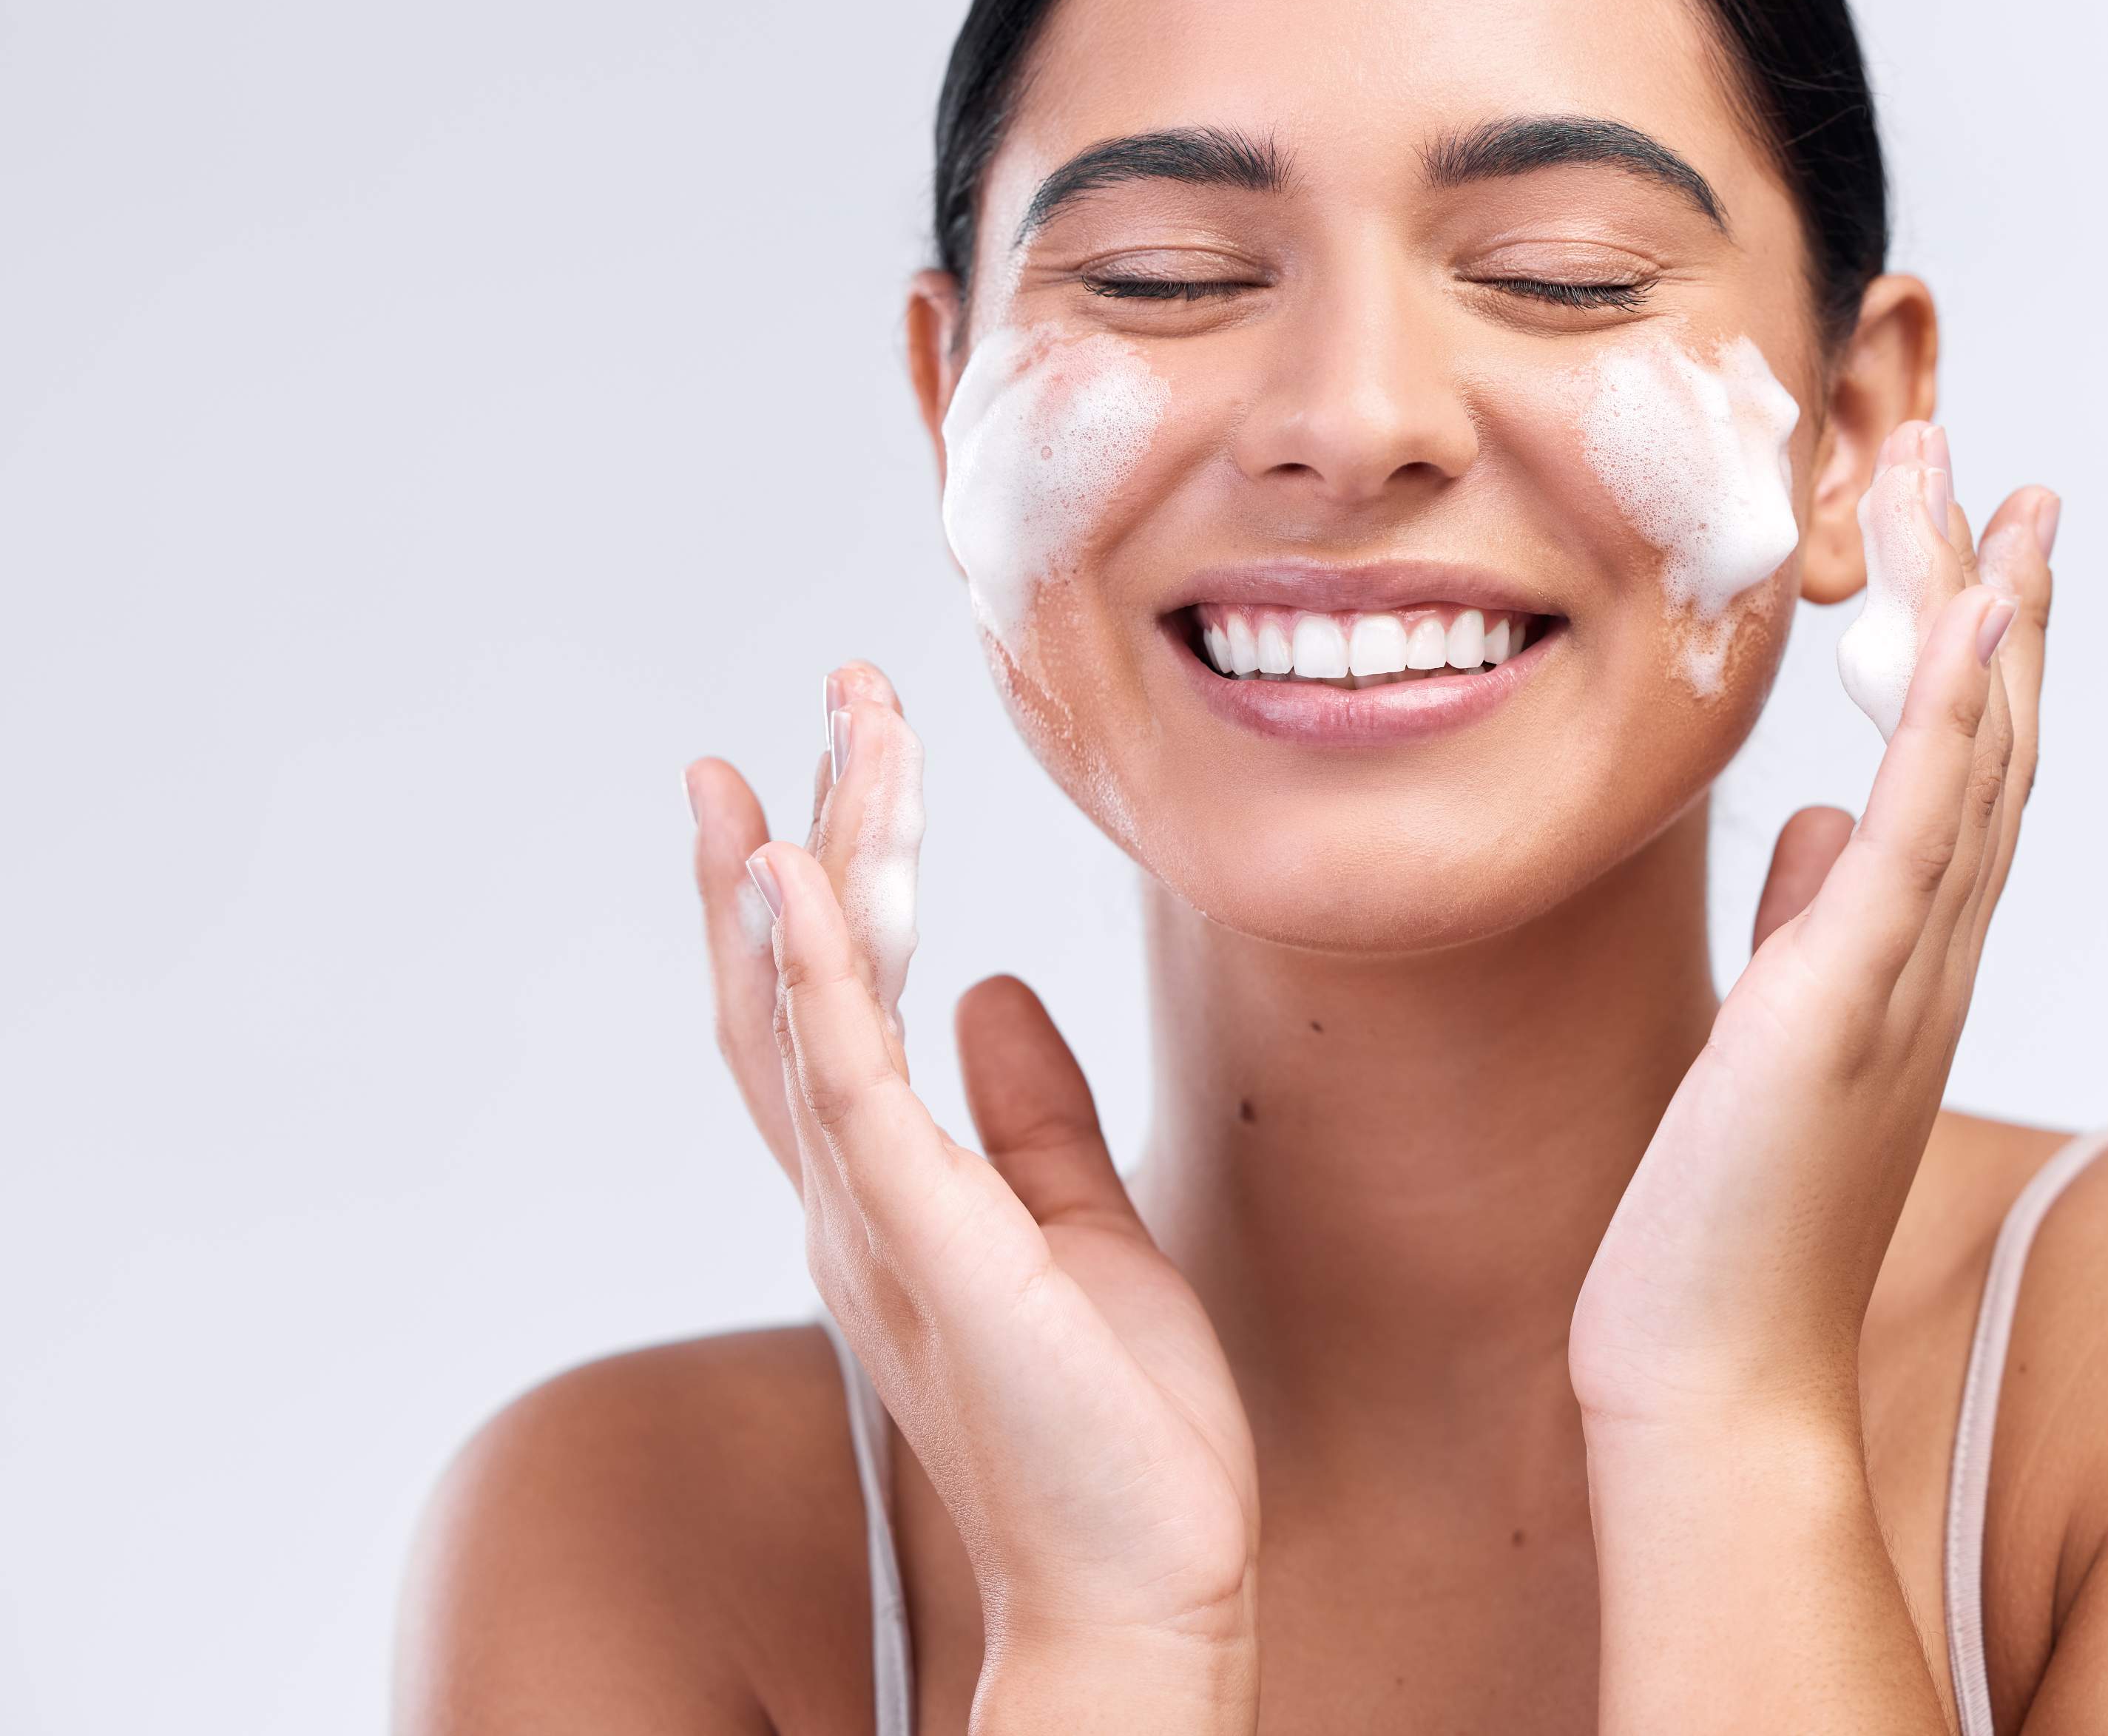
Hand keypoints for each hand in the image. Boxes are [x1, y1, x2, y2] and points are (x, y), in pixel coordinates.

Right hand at [684, 666, 1259, 1727]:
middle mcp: (855, 1199)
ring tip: (809, 740)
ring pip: (807, 1006)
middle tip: (835, 695)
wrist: (1146, 1581)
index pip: (820, 1009)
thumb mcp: (1082, 1224)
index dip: (803, 888)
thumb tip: (997, 994)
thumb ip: (1030, 1111)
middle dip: (807, 832)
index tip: (802, 769)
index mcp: (892, 1194)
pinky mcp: (925, 1244)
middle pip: (792, 983)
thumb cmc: (1118, 1428)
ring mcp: (876, 1220)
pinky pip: (850, 1086)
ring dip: (810, 863)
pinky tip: (798, 880)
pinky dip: (816, 976)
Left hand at [1571, 424, 2057, 1435]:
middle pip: (1988, 737)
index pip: (1961, 771)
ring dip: (1980, 613)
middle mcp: (1927, 952)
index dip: (1984, 648)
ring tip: (1983, 488)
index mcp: (1903, 956)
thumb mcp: (1768, 1036)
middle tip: (2001, 469)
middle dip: (1994, 593)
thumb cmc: (1728, 1221)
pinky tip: (1965, 618)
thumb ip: (1812, 923)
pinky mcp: (1843, 998)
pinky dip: (1950, 721)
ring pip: (1968, 757)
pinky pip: (1917, 833)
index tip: (1983, 538)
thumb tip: (1816, 824)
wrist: (1714, 1372)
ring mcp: (1899, 972)